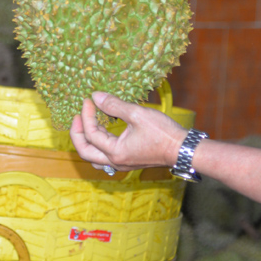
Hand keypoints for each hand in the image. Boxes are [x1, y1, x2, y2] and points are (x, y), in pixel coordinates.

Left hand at [69, 92, 187, 171]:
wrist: (183, 149)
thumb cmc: (163, 133)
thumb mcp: (137, 114)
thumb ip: (114, 105)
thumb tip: (96, 96)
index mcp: (115, 152)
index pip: (91, 134)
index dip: (86, 115)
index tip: (89, 100)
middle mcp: (116, 162)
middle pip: (85, 152)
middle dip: (77, 133)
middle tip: (77, 116)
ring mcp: (122, 164)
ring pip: (94, 158)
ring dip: (87, 142)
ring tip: (87, 125)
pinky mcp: (129, 161)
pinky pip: (105, 157)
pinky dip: (99, 145)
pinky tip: (104, 131)